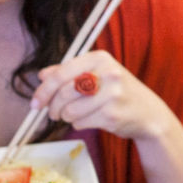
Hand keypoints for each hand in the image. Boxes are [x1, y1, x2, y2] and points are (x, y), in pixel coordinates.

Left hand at [32, 50, 173, 141]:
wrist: (148, 113)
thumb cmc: (117, 92)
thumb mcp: (95, 75)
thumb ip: (68, 72)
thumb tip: (42, 74)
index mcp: (100, 58)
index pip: (61, 74)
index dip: (44, 90)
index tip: (34, 103)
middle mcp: (107, 73)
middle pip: (63, 93)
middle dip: (53, 107)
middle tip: (52, 114)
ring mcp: (112, 94)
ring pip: (70, 111)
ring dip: (67, 117)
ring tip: (75, 115)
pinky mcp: (112, 115)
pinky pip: (81, 123)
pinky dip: (79, 124)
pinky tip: (90, 119)